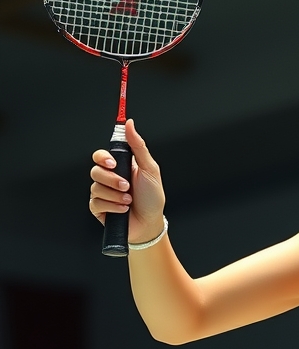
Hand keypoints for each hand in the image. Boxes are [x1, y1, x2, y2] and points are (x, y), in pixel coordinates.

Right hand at [89, 119, 165, 242]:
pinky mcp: (99, 208)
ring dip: (115, 195)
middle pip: (95, 170)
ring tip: (129, 200)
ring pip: (96, 187)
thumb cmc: (152, 198)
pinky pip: (96, 202)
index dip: (102, 157)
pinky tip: (123, 210)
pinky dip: (112, 206)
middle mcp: (109, 179)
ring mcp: (102, 193)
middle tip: (127, 186)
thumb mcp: (150, 169)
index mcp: (120, 167)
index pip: (101, 156)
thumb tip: (129, 124)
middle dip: (112, 179)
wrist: (150, 223)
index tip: (111, 163)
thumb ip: (138, 146)